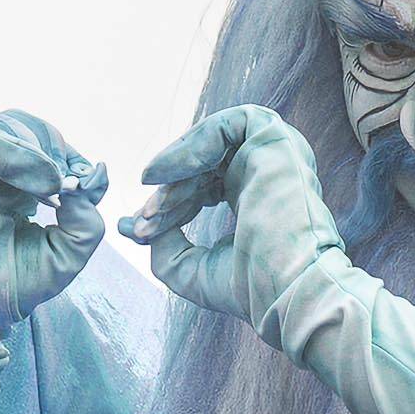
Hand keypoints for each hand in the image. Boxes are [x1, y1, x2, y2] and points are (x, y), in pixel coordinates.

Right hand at [0, 110, 107, 362]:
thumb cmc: (4, 292)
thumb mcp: (63, 260)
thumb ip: (86, 224)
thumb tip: (89, 180)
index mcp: (13, 188)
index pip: (41, 147)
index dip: (68, 154)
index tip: (87, 178)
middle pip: (19, 126)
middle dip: (51, 144)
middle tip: (66, 175)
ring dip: (30, 144)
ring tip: (47, 180)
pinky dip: (6, 145)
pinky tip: (27, 177)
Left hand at [118, 103, 348, 327]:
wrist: (286, 290)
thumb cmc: (249, 288)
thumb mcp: (188, 268)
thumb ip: (161, 244)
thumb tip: (128, 226)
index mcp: (253, 196)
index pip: (200, 186)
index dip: (168, 204)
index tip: (140, 232)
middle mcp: (265, 171)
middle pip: (202, 165)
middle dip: (167, 192)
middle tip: (144, 220)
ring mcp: (274, 154)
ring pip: (212, 143)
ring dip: (176, 170)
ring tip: (154, 204)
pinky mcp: (277, 140)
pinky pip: (229, 123)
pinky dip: (193, 145)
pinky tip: (169, 175)